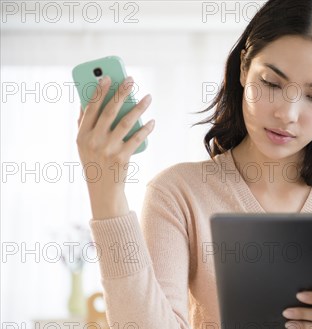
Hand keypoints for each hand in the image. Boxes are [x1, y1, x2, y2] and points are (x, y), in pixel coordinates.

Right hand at [76, 76, 154, 218]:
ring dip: (139, 108)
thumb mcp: (83, 144)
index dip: (99, 91)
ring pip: (126, 122)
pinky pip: (136, 139)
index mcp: (82, 134)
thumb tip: (87, 100)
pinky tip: (152, 121)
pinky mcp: (122, 157)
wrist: (103, 190)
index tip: (107, 77)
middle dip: (121, 93)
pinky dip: (145, 129)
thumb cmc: (94, 162)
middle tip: (132, 80)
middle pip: (110, 111)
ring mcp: (108, 149)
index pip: (91, 108)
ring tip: (147, 97)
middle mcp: (94, 140)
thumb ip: (84, 123)